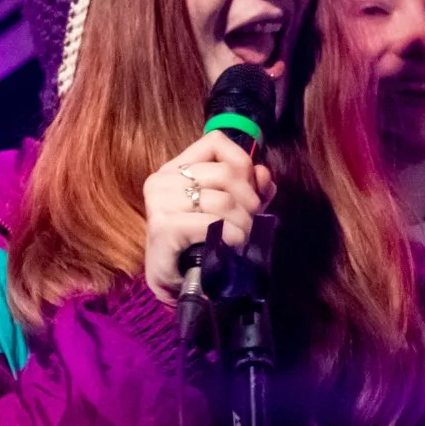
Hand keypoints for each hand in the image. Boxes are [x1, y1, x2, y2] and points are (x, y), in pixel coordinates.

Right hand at [142, 130, 276, 304]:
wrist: (174, 283)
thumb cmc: (198, 243)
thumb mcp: (228, 210)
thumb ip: (248, 188)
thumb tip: (264, 175)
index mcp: (175, 168)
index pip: (216, 142)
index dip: (243, 163)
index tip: (250, 191)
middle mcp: (162, 180)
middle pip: (225, 172)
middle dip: (249, 200)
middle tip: (251, 222)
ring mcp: (160, 202)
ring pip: (223, 199)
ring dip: (243, 223)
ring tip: (242, 238)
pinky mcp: (163, 226)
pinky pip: (212, 222)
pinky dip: (232, 236)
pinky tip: (231, 246)